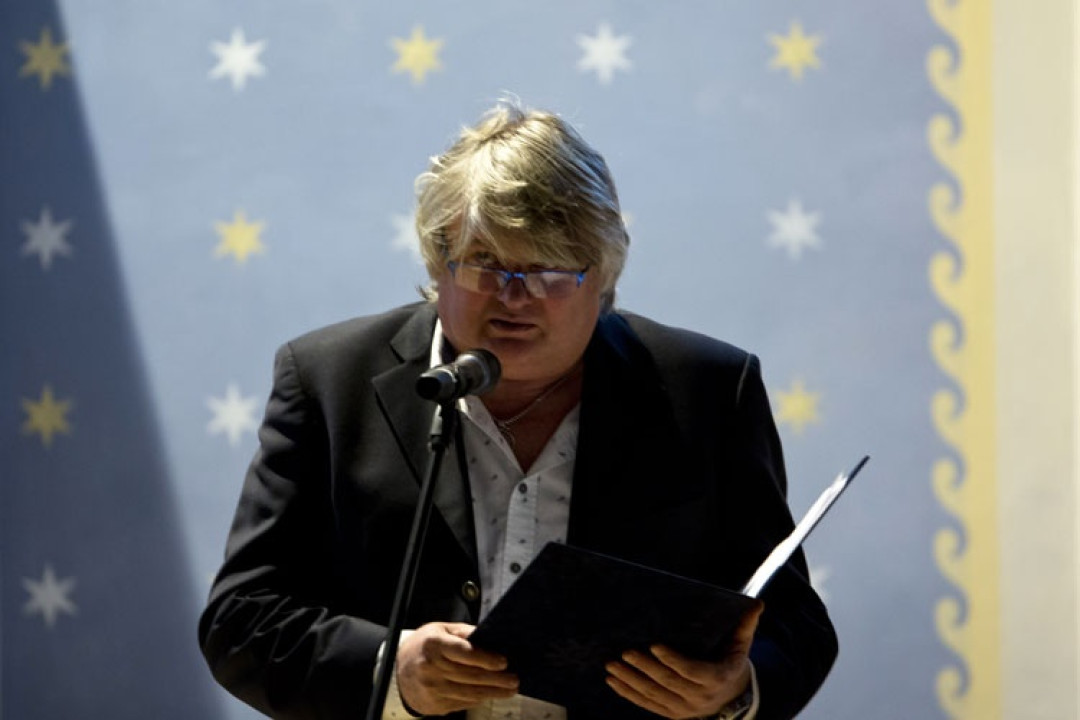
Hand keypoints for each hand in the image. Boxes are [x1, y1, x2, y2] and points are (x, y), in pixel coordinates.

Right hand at [395, 622, 518, 715]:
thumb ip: (464, 633)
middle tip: (514, 679)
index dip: (486, 658)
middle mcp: (431, 668)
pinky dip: (479, 699)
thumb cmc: (424, 646)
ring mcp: (432, 689)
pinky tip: (490, 694)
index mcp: (434, 644)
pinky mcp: (434, 704)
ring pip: (469, 693)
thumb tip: (490, 638)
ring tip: (509, 690)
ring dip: (493, 692)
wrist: (396, 672)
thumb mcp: (441, 629)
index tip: (504, 662)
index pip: (464, 653)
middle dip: (497, 679)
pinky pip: (462, 703)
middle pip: (471, 676)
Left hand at [605, 602, 762, 718]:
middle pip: (668, 683)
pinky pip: (647, 705)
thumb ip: (745, 624)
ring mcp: (684, 708)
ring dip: (630, 681)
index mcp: (716, 677)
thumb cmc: (731, 662)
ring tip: (611, 666)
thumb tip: (758, 603)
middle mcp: (700, 697)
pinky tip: (613, 682)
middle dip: (645, 668)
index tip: (655, 645)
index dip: (673, 660)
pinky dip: (628, 694)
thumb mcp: (741, 645)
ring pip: (654, 695)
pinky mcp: (672, 714)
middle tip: (625, 652)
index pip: (693, 671)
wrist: (732, 698)